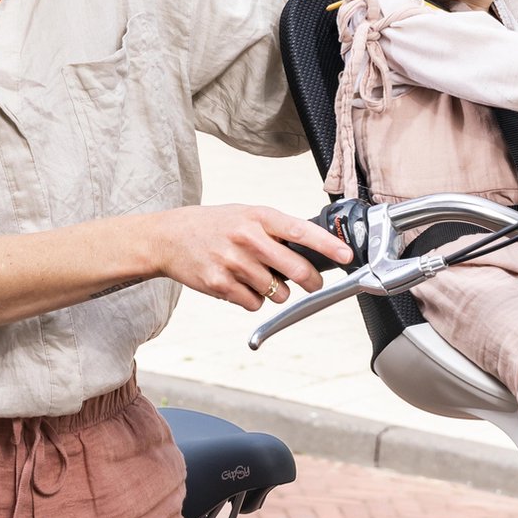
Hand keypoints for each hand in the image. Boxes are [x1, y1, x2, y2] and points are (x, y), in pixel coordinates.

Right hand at [149, 204, 354, 309]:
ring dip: (277, 291)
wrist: (170, 237)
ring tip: (259, 276)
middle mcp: (248, 238)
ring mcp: (233, 262)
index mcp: (259, 216)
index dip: (328, 245)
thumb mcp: (248, 215)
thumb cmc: (216, 224)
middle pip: (296, 270)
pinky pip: (254, 303)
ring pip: (278, 292)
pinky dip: (254, 299)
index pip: (301, 231)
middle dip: (311, 282)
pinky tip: (242, 284)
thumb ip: (277, 229)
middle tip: (312, 282)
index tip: (347, 256)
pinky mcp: (220, 285)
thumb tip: (315, 249)